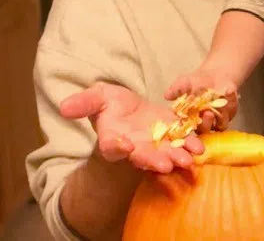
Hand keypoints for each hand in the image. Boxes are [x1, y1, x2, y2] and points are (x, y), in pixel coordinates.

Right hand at [60, 82, 203, 173]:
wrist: (131, 107)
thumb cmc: (110, 104)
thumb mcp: (97, 98)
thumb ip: (84, 103)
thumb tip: (63, 107)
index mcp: (112, 139)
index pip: (112, 147)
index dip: (117, 147)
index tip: (124, 145)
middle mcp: (134, 147)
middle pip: (143, 157)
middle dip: (154, 161)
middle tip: (165, 165)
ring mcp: (155, 144)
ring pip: (166, 154)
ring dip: (177, 157)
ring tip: (188, 160)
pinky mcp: (172, 136)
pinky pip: (182, 142)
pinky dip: (191, 144)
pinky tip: (200, 146)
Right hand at [164, 67, 238, 131]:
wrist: (214, 76)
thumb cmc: (196, 82)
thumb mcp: (184, 83)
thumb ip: (176, 89)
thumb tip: (166, 95)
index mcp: (189, 119)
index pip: (187, 127)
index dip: (188, 126)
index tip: (188, 120)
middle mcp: (202, 123)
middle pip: (204, 130)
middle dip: (206, 123)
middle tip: (207, 113)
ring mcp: (216, 120)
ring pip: (219, 124)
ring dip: (220, 115)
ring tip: (220, 102)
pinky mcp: (228, 115)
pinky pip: (230, 112)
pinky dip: (231, 101)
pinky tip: (229, 90)